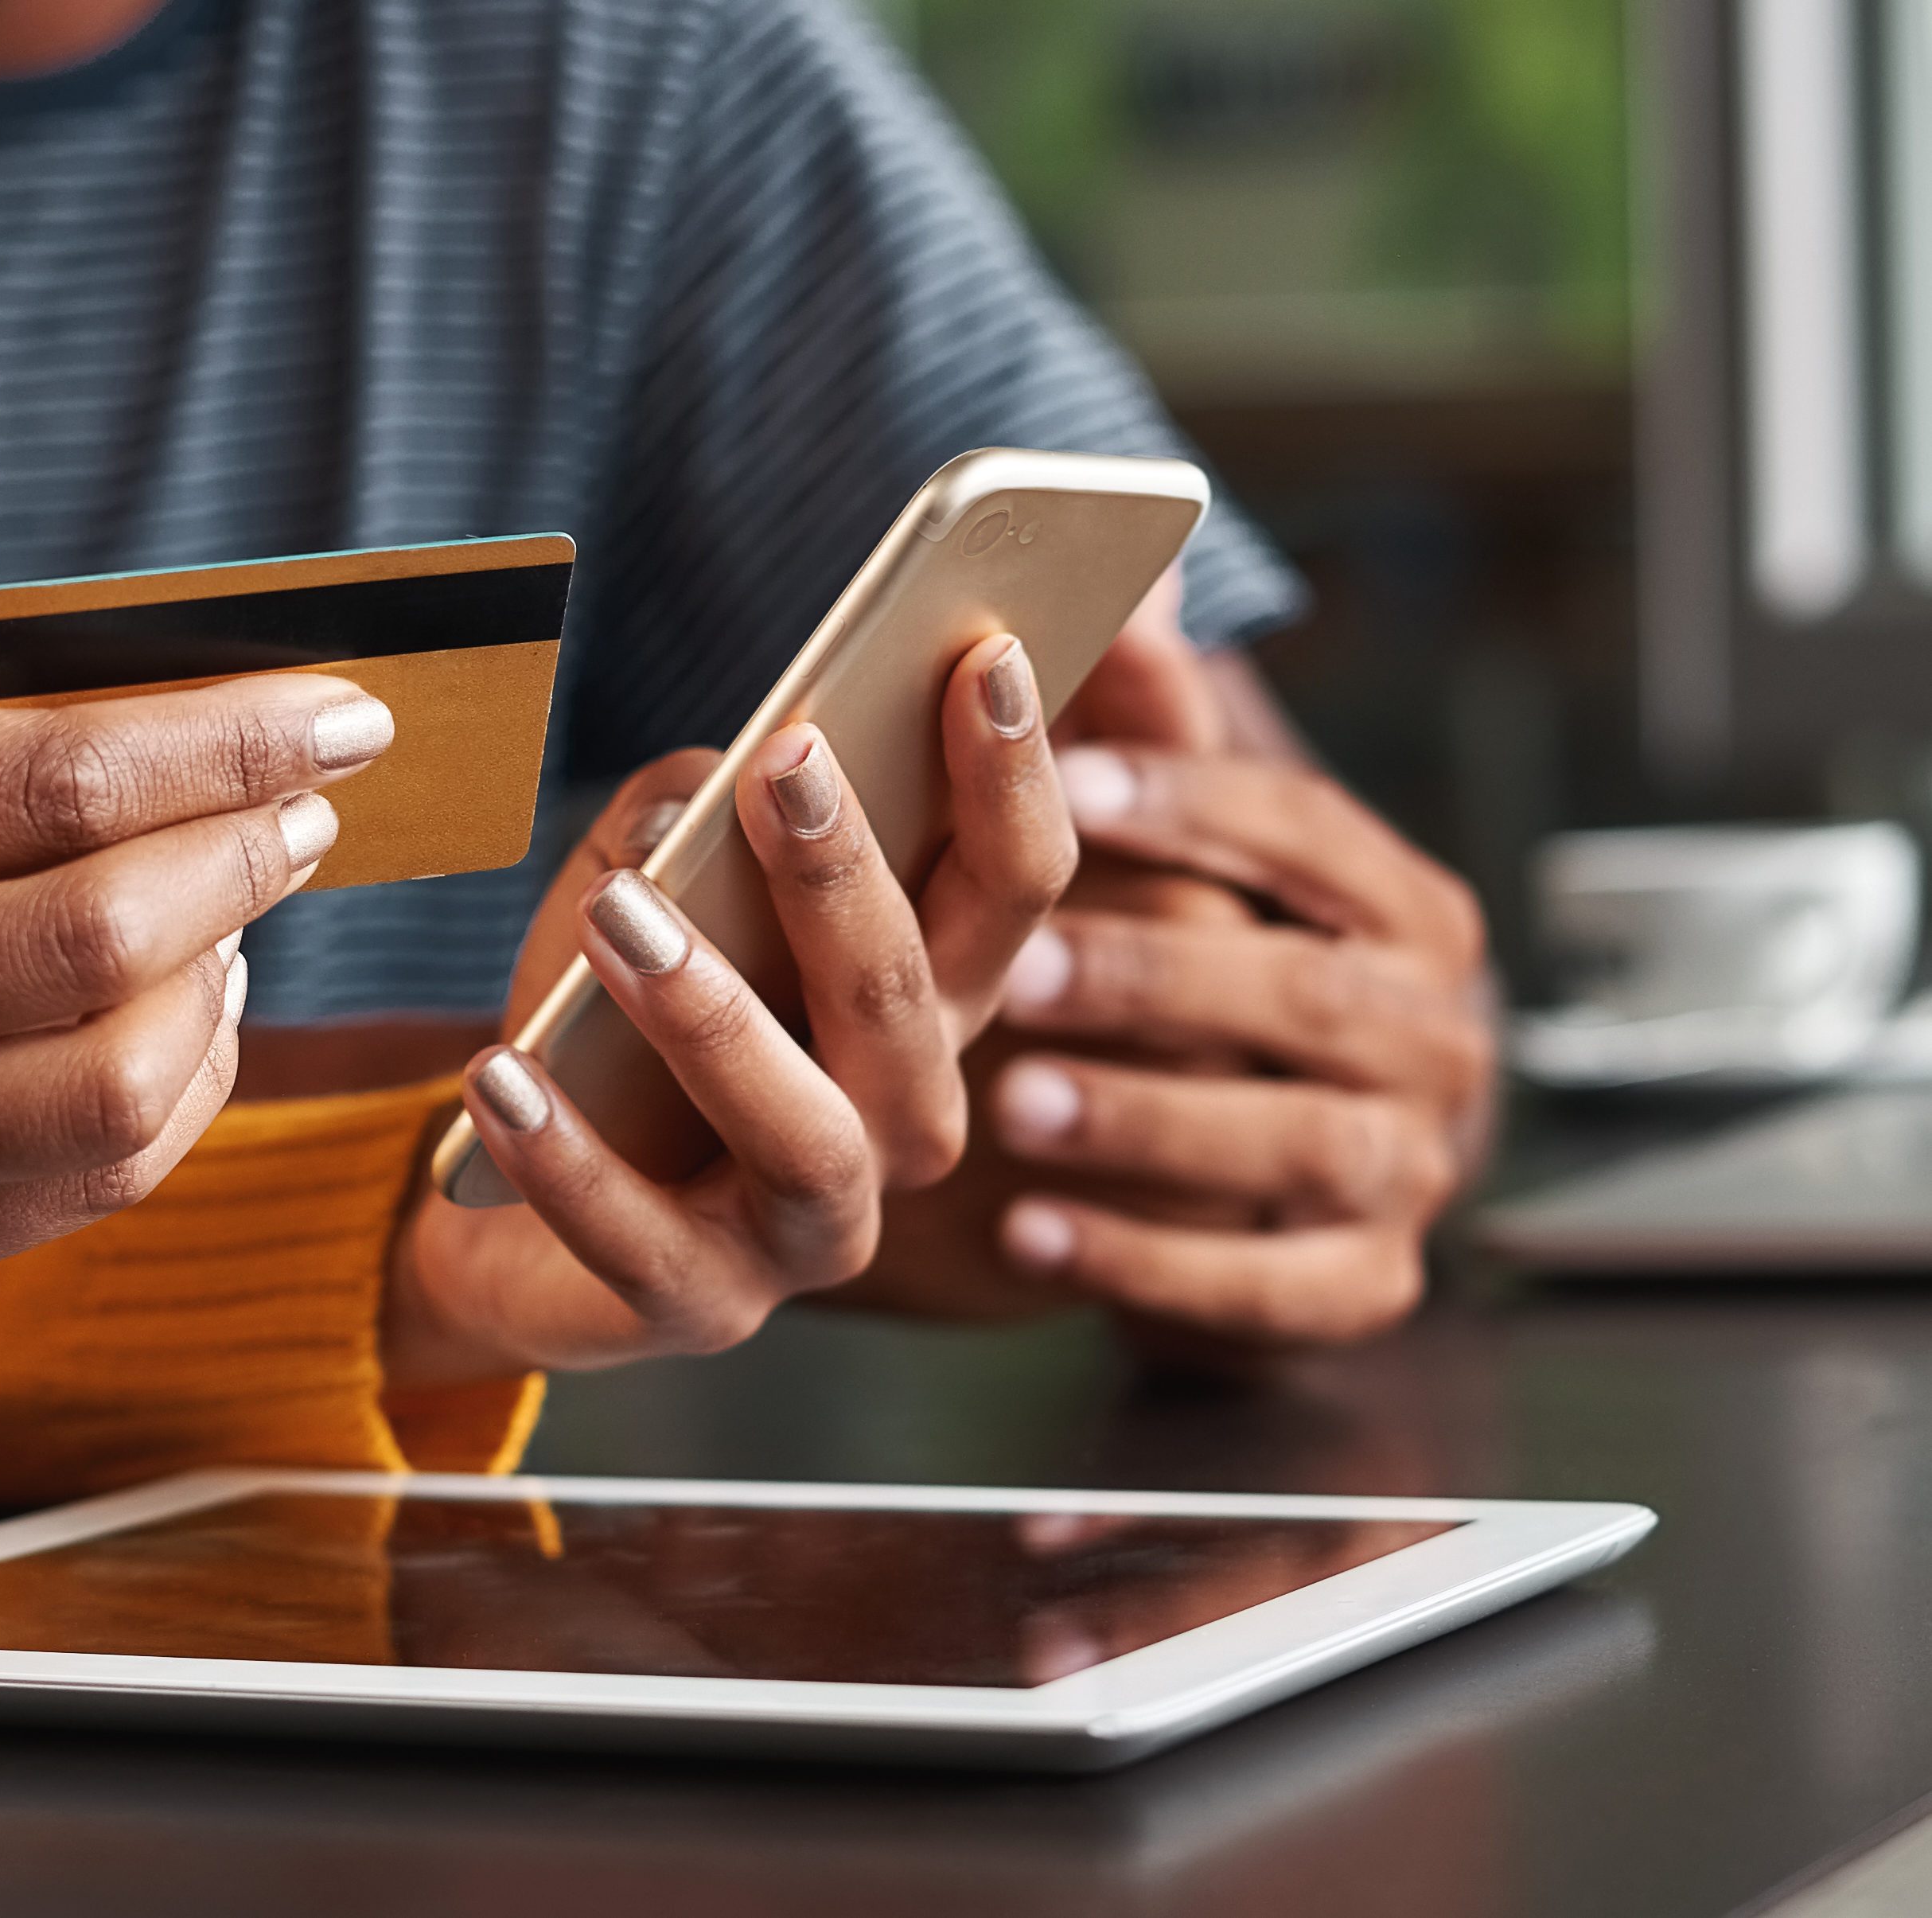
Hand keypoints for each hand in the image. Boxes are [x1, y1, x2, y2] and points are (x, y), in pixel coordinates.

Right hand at [0, 670, 394, 1301]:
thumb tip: (194, 714)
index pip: (54, 777)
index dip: (229, 745)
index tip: (340, 717)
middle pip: (101, 931)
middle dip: (246, 856)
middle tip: (303, 815)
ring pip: (117, 1077)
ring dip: (225, 982)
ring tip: (235, 918)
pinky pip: (95, 1179)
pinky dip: (184, 1088)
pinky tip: (188, 1021)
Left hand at [385, 635, 1077, 1384]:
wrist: (499, 1200)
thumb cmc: (604, 1020)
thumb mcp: (643, 884)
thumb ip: (687, 813)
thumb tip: (712, 778)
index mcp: (922, 1002)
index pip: (1011, 887)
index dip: (1012, 776)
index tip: (987, 653)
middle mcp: (901, 1120)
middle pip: (914, 997)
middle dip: (853, 875)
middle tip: (790, 757)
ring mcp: (810, 1229)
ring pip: (803, 1126)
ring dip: (713, 1014)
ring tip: (621, 917)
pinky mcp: (699, 1307)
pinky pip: (639, 1241)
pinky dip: (568, 1160)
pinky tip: (500, 1073)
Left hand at [857, 608, 1495, 1352]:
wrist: (1290, 1179)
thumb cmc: (1221, 978)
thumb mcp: (1195, 865)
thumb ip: (1158, 734)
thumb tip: (1130, 571)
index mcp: (1405, 910)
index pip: (1308, 835)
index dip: (1189, 805)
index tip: (1059, 781)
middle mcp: (1437, 1035)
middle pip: (1305, 995)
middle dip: (1157, 978)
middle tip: (1019, 970)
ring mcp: (1413, 1170)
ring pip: (1292, 1145)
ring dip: (1148, 1123)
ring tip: (1012, 1108)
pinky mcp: (1363, 1286)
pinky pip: (1264, 1286)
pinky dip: (1148, 1267)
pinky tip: (1032, 1241)